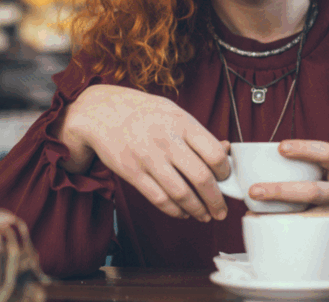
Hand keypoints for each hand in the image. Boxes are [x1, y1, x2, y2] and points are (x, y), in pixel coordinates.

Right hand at [60, 84, 230, 221]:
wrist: (102, 112)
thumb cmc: (144, 113)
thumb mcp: (175, 113)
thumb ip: (199, 133)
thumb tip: (226, 150)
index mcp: (183, 124)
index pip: (214, 153)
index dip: (225, 172)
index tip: (226, 179)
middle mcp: (167, 141)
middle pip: (201, 178)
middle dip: (216, 200)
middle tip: (221, 210)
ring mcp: (149, 158)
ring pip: (181, 193)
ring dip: (197, 210)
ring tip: (204, 216)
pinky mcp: (133, 173)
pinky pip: (159, 199)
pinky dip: (175, 211)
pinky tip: (183, 212)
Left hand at [248, 141, 328, 258]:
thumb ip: (317, 170)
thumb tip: (270, 165)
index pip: (327, 153)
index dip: (304, 149)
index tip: (280, 147)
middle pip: (314, 191)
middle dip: (280, 191)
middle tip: (254, 190)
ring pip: (311, 218)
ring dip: (281, 218)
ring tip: (256, 217)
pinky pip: (315, 236)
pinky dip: (291, 235)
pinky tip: (272, 233)